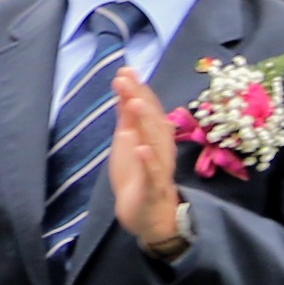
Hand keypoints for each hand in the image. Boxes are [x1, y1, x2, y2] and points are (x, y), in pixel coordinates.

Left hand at [109, 69, 185, 256]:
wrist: (147, 214)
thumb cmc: (138, 173)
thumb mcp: (128, 141)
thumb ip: (127, 116)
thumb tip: (124, 86)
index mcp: (153, 136)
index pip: (148, 109)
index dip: (139, 90)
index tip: (126, 70)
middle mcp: (159, 148)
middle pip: (152, 121)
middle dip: (141, 98)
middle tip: (128, 79)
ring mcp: (158, 168)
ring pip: (156, 143)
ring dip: (146, 123)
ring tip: (134, 103)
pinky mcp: (152, 188)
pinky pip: (153, 173)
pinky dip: (147, 160)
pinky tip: (140, 148)